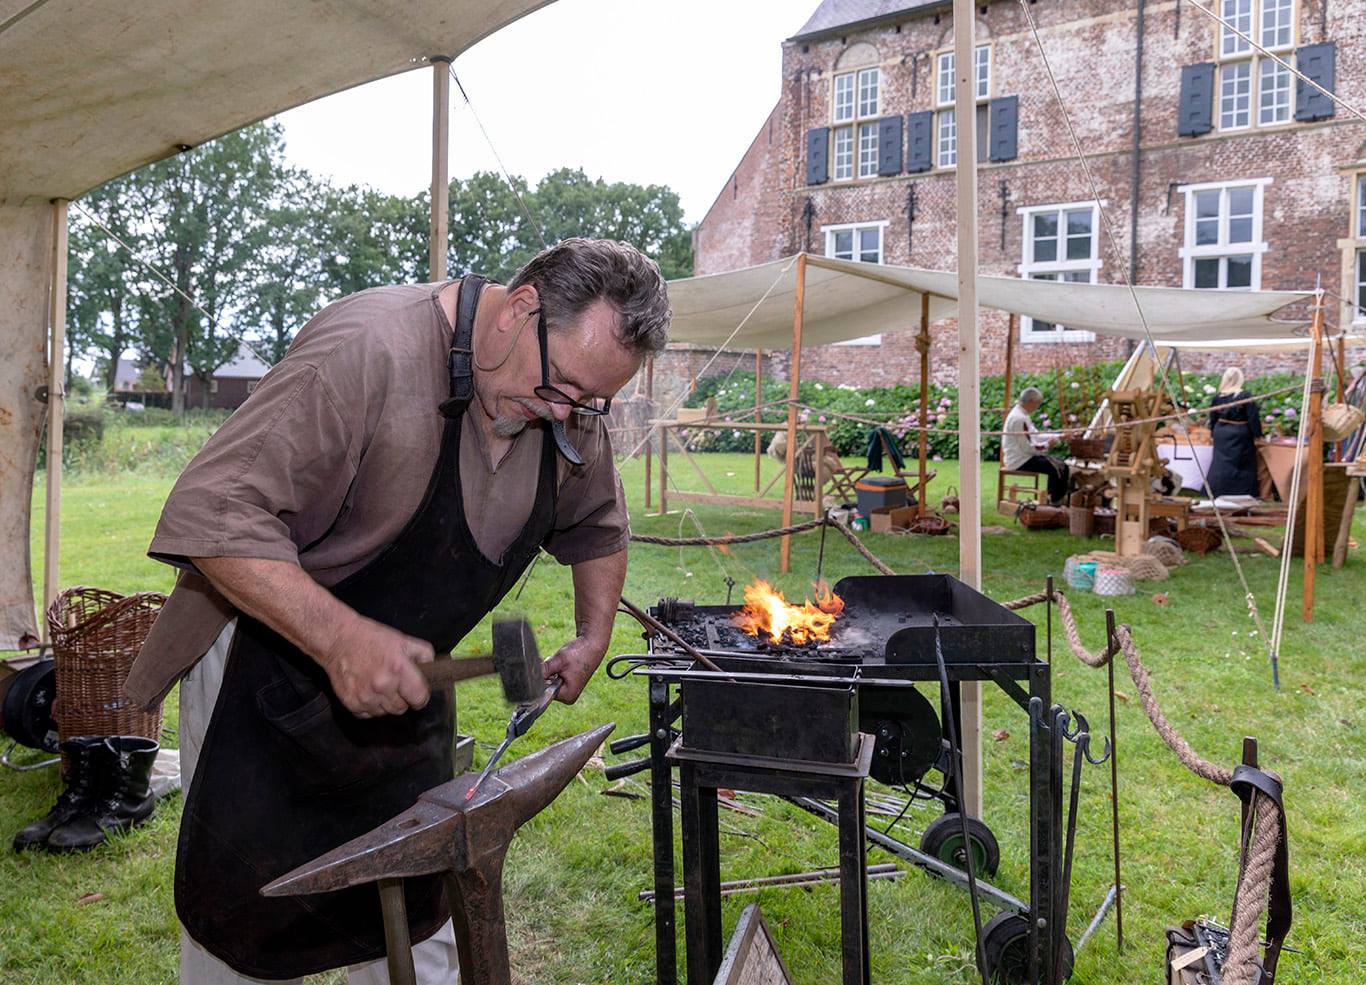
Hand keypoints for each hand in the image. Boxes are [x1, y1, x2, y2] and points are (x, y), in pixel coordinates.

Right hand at [318, 612, 433, 716]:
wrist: (338, 639)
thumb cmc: (372, 638)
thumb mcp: (403, 640)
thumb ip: (424, 655)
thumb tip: (433, 672)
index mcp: (398, 669)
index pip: (419, 698)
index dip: (420, 696)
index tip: (417, 692)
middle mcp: (383, 685)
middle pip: (402, 708)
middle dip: (402, 698)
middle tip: (395, 684)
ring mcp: (366, 697)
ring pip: (386, 713)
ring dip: (386, 703)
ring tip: (379, 685)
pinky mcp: (352, 704)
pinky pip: (369, 715)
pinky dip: (371, 706)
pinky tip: (367, 690)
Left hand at [541, 635, 607, 704]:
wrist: (593, 643)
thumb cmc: (579, 653)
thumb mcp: (559, 661)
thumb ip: (544, 670)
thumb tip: (529, 676)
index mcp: (568, 695)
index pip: (544, 691)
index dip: (540, 678)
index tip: (542, 666)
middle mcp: (568, 696)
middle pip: (546, 687)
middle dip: (545, 674)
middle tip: (552, 662)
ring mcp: (569, 690)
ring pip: (549, 681)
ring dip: (549, 670)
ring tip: (558, 661)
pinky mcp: (569, 683)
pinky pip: (555, 678)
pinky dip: (554, 669)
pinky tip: (560, 662)